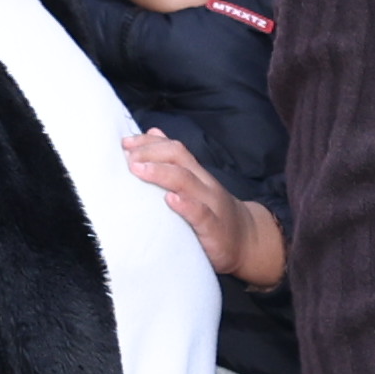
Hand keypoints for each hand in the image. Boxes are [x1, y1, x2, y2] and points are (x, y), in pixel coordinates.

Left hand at [121, 135, 284, 289]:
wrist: (248, 240)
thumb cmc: (213, 212)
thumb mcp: (195, 185)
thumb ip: (175, 162)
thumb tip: (153, 133)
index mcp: (197, 174)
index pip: (175, 149)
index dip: (151, 143)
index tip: (126, 142)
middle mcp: (204, 185)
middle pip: (179, 159)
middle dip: (151, 153)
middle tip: (128, 158)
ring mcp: (211, 205)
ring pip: (188, 182)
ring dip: (161, 173)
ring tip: (139, 169)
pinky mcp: (214, 230)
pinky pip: (201, 214)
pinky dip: (186, 205)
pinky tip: (171, 200)